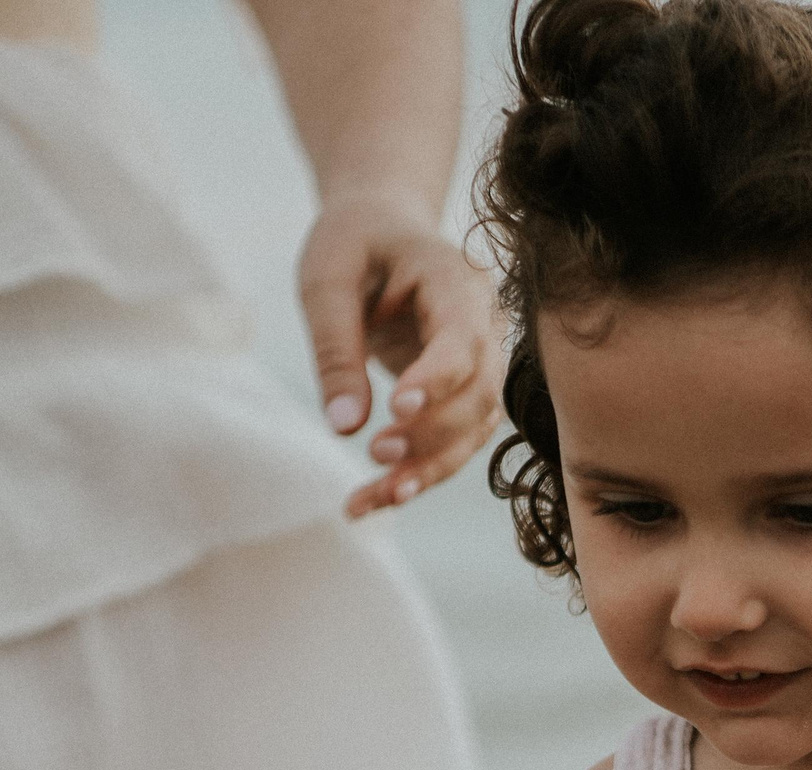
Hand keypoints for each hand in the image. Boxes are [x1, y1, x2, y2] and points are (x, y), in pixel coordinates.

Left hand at [294, 190, 505, 516]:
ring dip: (428, 470)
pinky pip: (453, 441)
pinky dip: (419, 473)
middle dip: (432, 434)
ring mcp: (481, 362)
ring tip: (371, 499)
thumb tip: (345, 427)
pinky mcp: (464, 392)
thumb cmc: (352, 244)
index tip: (396, 410)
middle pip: (479, 394)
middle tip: (376, 455)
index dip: (436, 378)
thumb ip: (335, 349)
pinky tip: (376, 498)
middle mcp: (484, 323)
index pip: (462, 338)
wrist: (381, 229)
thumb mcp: (327, 281)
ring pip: (474, 429)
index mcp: (455, 279)